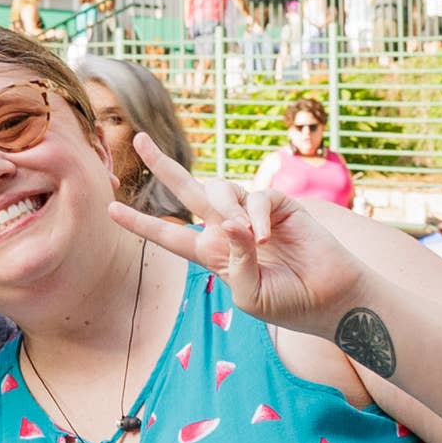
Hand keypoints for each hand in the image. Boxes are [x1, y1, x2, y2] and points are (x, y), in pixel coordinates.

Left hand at [110, 139, 365, 329]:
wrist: (330, 297)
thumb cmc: (288, 303)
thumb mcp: (249, 293)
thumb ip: (234, 261)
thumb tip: (229, 222)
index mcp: (213, 254)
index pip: (170, 235)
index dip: (141, 224)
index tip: (111, 209)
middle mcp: (228, 229)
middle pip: (188, 191)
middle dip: (163, 165)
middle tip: (139, 139)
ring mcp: (252, 213)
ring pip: (219, 190)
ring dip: (226, 209)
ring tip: (249, 237)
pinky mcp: (278, 203)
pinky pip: (256, 197)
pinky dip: (256, 216)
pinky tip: (269, 237)